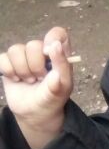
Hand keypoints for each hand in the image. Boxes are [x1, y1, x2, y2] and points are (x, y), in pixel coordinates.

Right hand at [0, 27, 72, 148]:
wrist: (35, 114)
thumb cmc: (53, 99)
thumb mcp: (63, 87)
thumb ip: (61, 67)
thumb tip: (55, 46)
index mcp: (59, 54)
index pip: (58, 34)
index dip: (52, 39)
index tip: (50, 54)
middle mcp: (41, 52)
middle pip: (33, 44)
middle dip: (36, 66)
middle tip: (40, 79)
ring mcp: (24, 57)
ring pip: (16, 49)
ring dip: (22, 70)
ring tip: (30, 81)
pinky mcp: (9, 63)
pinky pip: (3, 58)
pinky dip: (9, 71)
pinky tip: (17, 80)